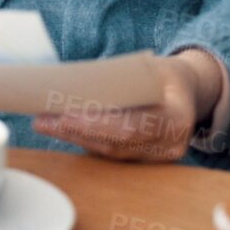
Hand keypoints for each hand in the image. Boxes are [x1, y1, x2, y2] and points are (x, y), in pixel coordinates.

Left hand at [33, 49, 223, 161]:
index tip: (66, 116)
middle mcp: (171, 145)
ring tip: (45, 122)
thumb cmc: (164, 75)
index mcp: (178, 118)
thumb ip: (123, 78)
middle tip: (44, 119)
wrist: (185, 92)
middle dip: (75, 132)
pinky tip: (62, 129)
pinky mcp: (144, 161)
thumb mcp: (151, 67)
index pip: (131, 127)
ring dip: (74, 137)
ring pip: (108, 151)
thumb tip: (76, 79)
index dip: (96, 125)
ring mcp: (159, 158)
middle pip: (115, 144)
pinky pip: (110, 152)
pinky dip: (84, 140)